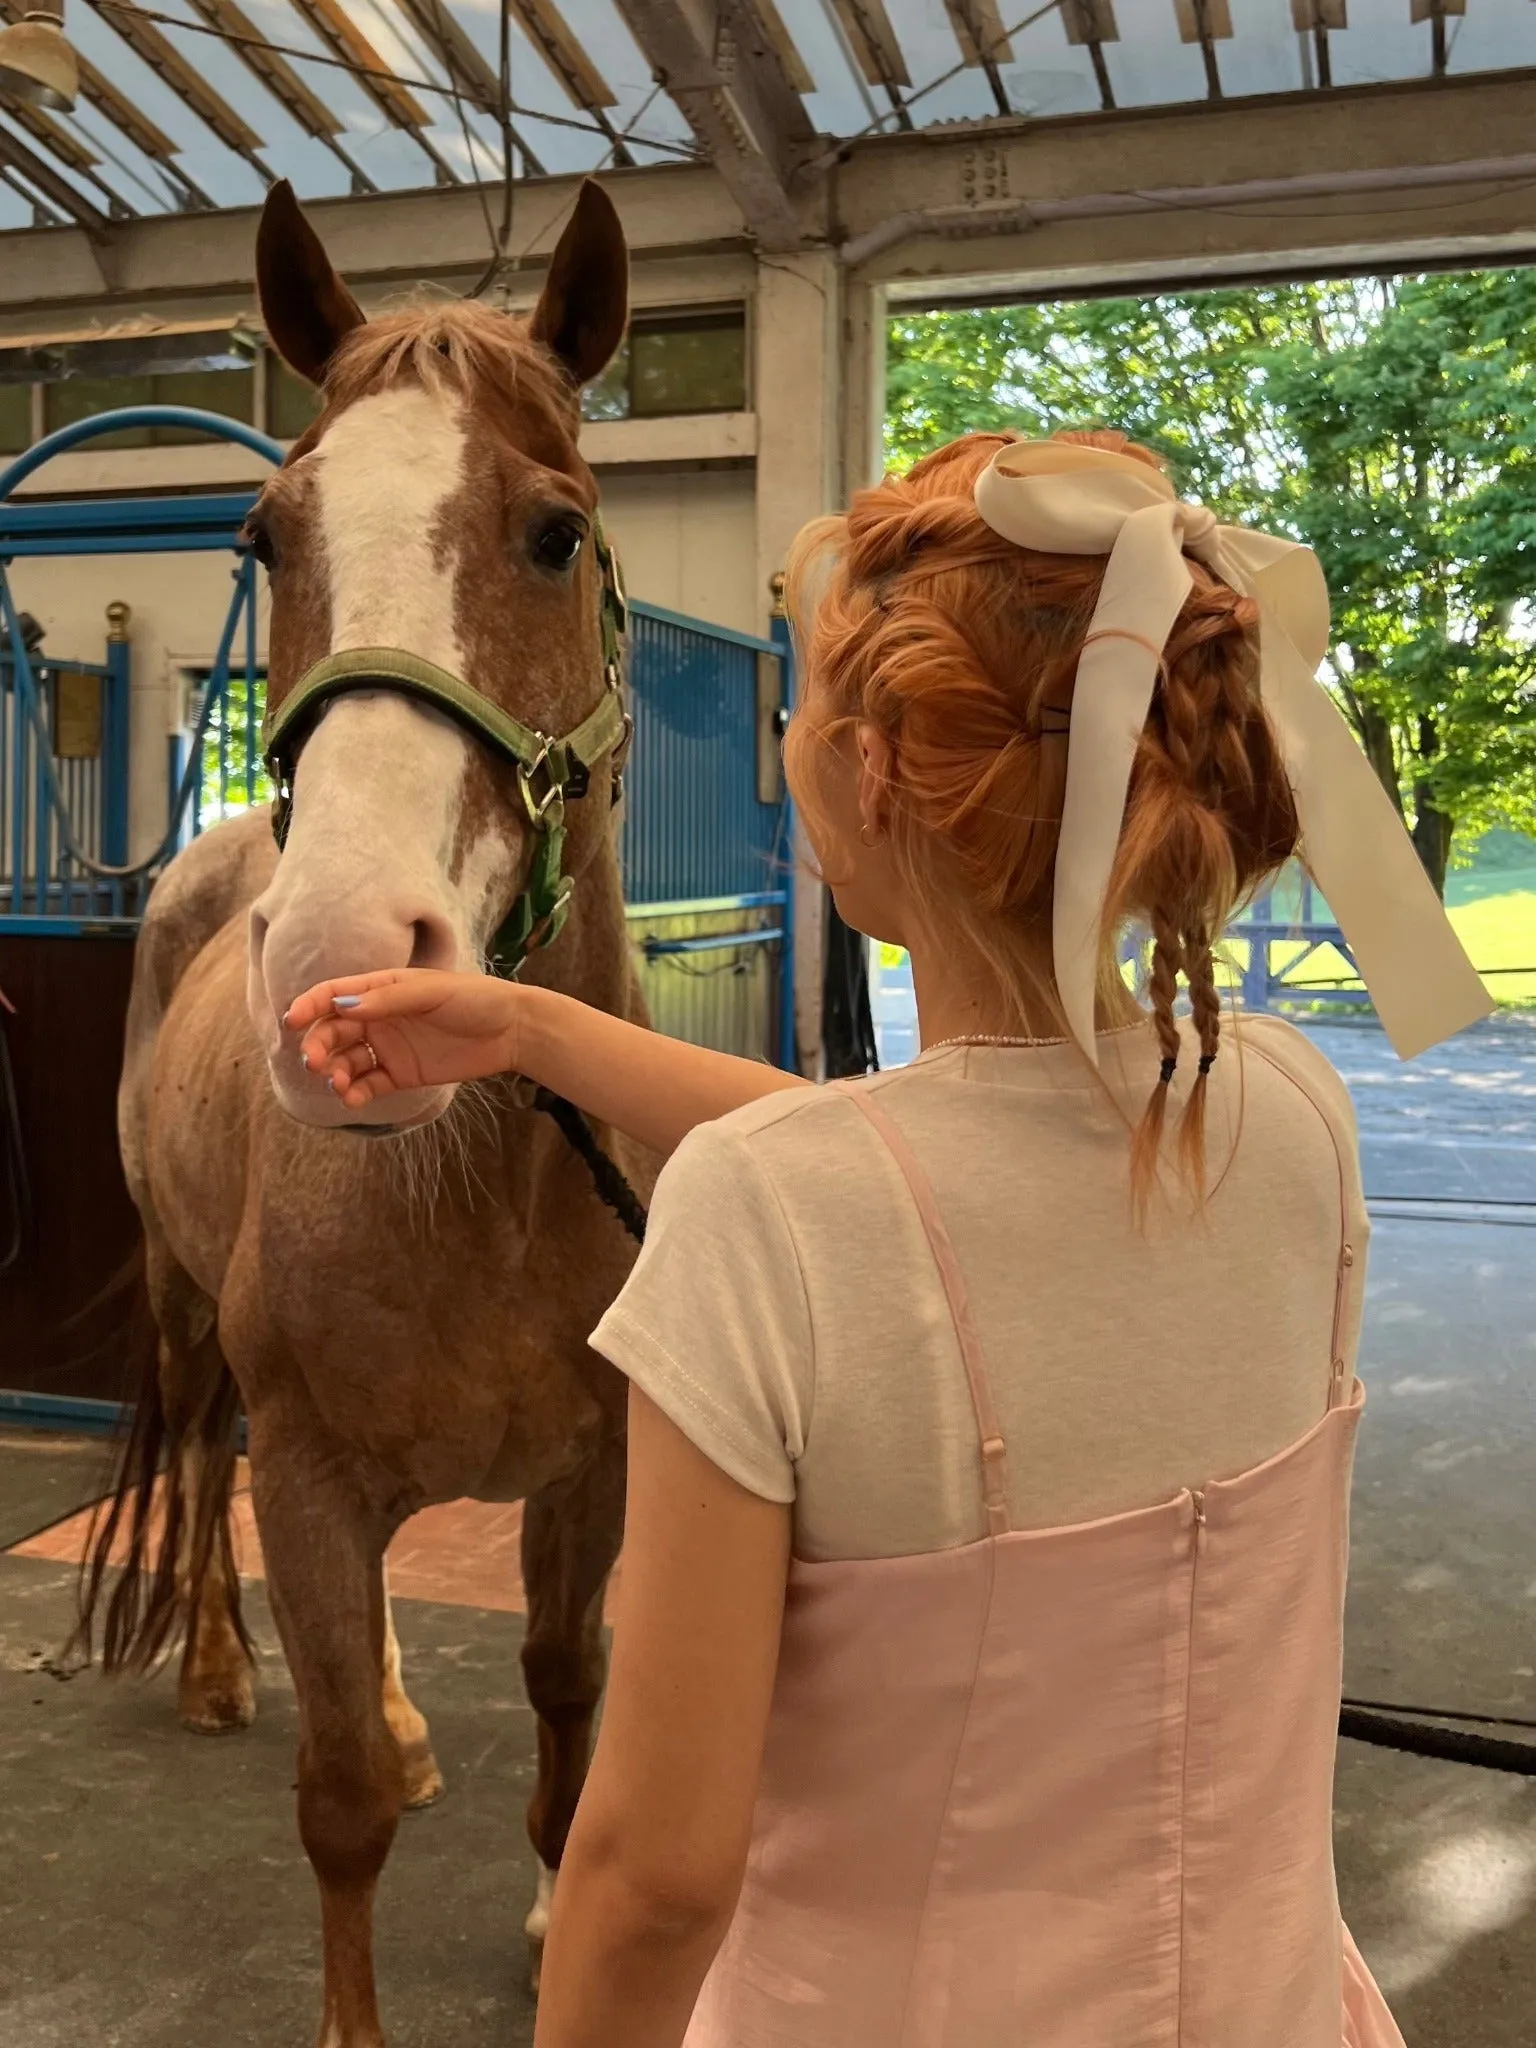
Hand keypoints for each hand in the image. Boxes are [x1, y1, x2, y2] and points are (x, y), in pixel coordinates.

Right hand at [283, 970, 523, 1109]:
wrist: (512, 1030)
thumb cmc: (474, 999)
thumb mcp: (431, 992)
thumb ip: (388, 1000)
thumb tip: (343, 1008)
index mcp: (381, 989)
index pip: (335, 995)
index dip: (310, 1006)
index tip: (292, 1021)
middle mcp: (378, 1018)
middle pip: (334, 1031)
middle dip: (318, 1045)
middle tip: (314, 1062)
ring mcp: (388, 1047)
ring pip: (347, 1060)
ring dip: (335, 1072)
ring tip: (338, 1084)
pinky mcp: (401, 1073)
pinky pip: (369, 1084)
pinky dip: (356, 1092)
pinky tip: (352, 1098)